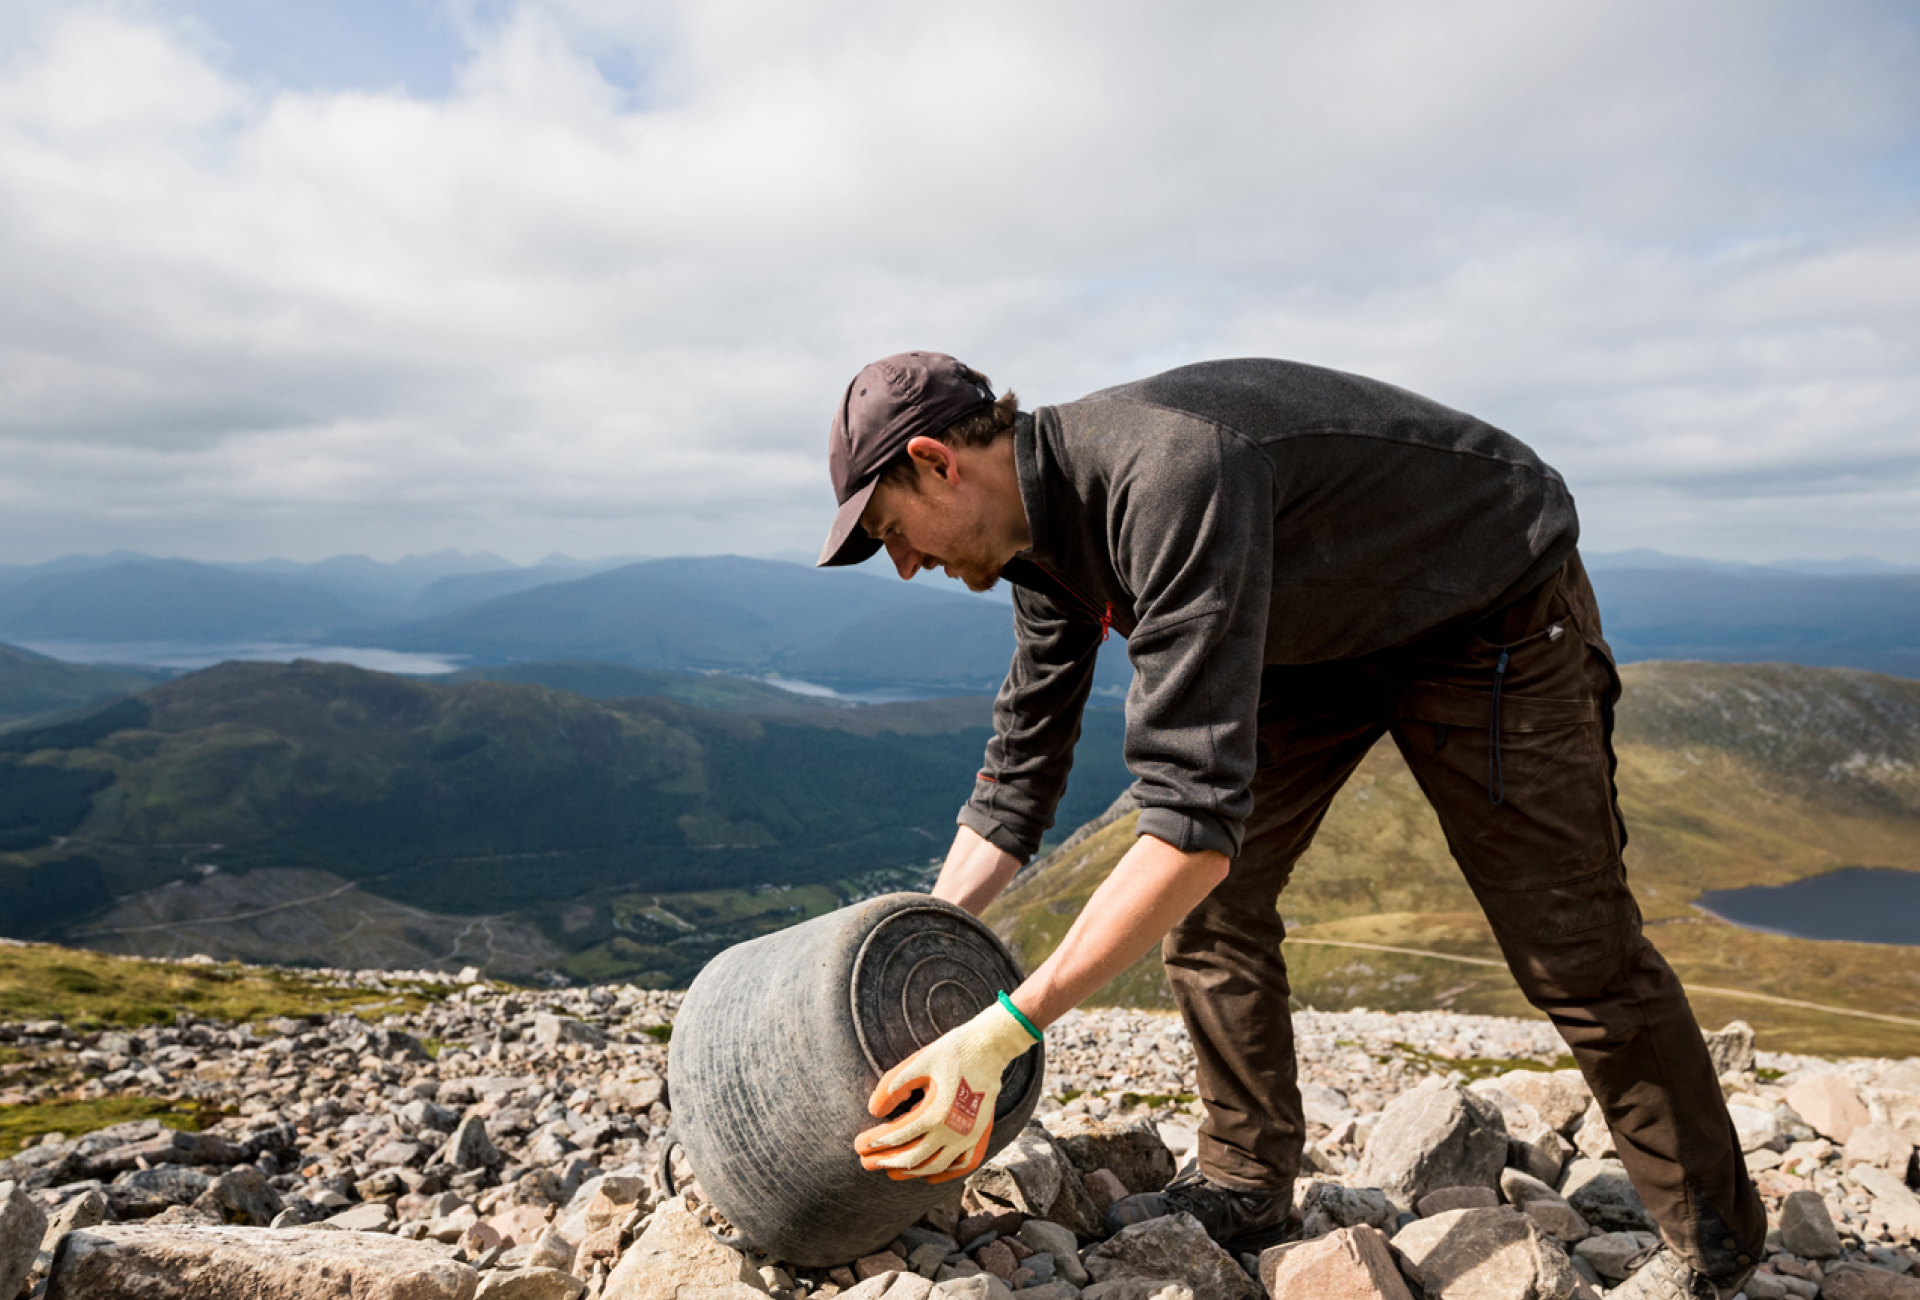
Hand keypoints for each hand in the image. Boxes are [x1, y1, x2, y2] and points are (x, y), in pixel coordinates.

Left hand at [854, 996, 1040, 1181]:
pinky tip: (929, 1177)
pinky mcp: (980, 1135)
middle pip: (912, 1158)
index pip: (896, 1136)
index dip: (874, 1143)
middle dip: (886, 1162)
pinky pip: (963, 1164)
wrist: (990, 1047)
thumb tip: (873, 1111)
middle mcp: (953, 1131)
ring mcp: (969, 1137)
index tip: (858, 1144)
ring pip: (935, 1166)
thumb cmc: (951, 1052)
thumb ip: (892, 1087)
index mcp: (934, 1113)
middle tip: (865, 1163)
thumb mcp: (917, 1063)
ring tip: (890, 1173)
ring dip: (910, 1172)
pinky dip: (945, 1174)